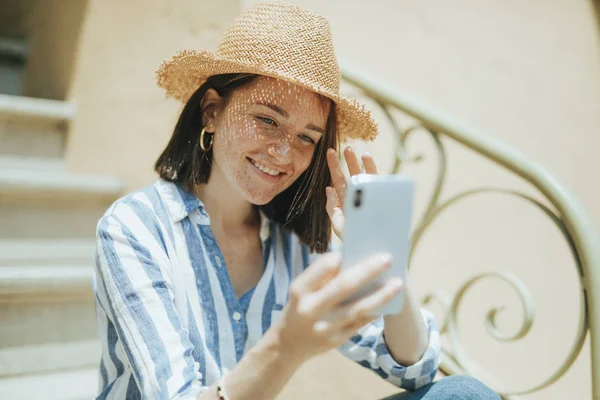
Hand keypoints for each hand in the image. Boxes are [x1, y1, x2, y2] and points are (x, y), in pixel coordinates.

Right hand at [271, 252, 402, 363]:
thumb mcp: (301, 289)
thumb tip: (353, 258)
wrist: (288, 344)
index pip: (320, 270)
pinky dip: (375, 311)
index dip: (335, 260)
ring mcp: (325, 326)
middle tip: (387, 258)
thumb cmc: (300, 305)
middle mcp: (311, 309)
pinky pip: (361, 323)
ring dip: (381, 295)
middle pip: (344, 286)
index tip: (349, 251)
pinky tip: (388, 301)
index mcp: (300, 291)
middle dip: (368, 271)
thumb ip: (321, 275)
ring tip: (398, 283)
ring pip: (358, 308)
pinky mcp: (336, 340)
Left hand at [326, 146, 378, 237]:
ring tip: (361, 153)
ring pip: (366, 179)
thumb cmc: (354, 239)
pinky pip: (378, 187)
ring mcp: (370, 198)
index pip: (338, 180)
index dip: (334, 167)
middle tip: (346, 148)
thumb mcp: (338, 224)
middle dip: (349, 161)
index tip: (329, 152)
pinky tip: (370, 166)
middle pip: (352, 176)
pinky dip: (374, 175)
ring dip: (363, 166)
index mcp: (345, 201)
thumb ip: (332, 208)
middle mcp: (357, 198)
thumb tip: (328, 188)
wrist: (370, 252)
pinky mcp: (381, 202)